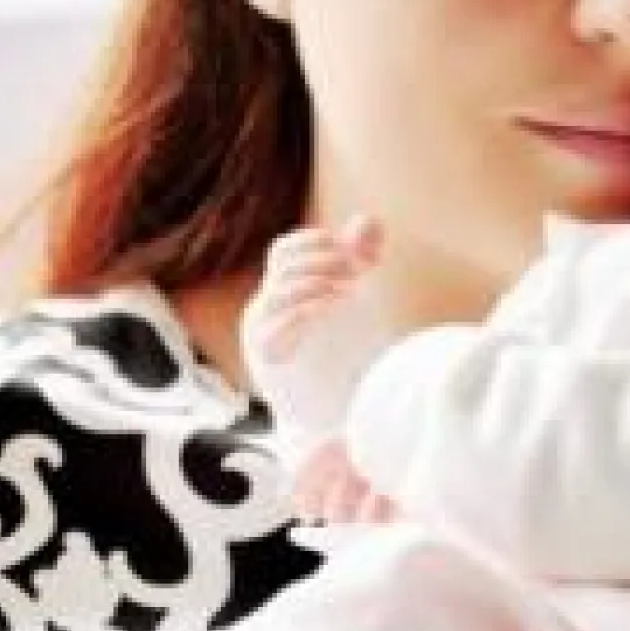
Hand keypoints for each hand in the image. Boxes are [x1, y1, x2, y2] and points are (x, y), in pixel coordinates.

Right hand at [245, 218, 383, 366]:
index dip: (311, 241)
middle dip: (322, 260)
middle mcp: (266, 308)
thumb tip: (368, 221)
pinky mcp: (266, 357)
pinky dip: (306, 309)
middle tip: (356, 266)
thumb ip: (360, 260)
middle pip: (282, 266)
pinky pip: (275, 326)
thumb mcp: (356, 301)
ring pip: (278, 291)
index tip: (345, 245)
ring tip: (350, 288)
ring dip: (317, 282)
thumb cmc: (340, 356)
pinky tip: (333, 306)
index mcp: (282, 291)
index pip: (283, 251)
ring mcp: (261, 332)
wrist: (329, 409)